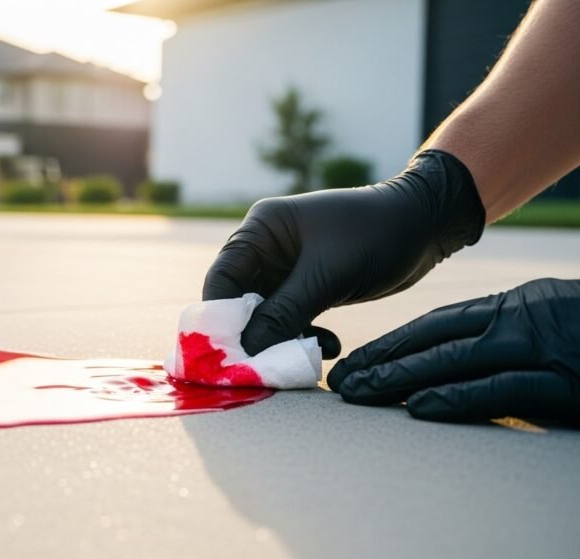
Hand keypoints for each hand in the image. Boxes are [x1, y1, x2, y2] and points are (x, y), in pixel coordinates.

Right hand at [203, 150, 485, 355]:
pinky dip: (302, 337)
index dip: (219, 320)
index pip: (221, 281)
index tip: (226, 358)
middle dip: (252, 337)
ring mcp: (286, 269)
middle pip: (239, 303)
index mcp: (261, 230)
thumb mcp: (328, 275)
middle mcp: (266, 249)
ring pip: (265, 317)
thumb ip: (283, 313)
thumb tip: (246, 353)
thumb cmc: (376, 234)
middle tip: (265, 368)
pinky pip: (290, 320)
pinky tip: (328, 346)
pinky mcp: (307, 287)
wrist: (427, 224)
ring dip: (281, 341)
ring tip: (306, 356)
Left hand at [328, 278, 579, 422]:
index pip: (439, 323)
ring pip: (454, 362)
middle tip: (342, 381)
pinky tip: (416, 408)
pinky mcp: (565, 385)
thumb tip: (461, 358)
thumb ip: (510, 333)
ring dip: (401, 379)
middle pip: (434, 340)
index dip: (394, 342)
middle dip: (383, 360)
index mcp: (518, 305)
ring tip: (360, 394)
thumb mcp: (555, 321)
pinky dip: (453, 398)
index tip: (358, 359)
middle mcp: (523, 321)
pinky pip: (497, 391)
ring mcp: (543, 350)